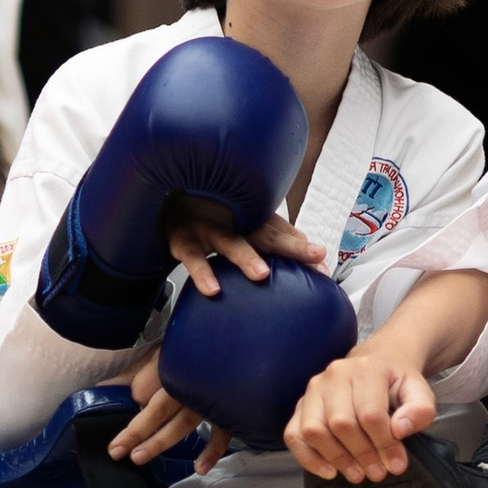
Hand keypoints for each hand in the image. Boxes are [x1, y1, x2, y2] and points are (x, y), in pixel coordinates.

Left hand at [110, 345, 233, 475]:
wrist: (229, 338)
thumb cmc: (189, 347)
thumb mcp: (156, 354)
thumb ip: (130, 375)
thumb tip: (100, 391)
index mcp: (169, 365)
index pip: (144, 390)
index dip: (129, 409)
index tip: (113, 435)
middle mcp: (189, 382)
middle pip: (160, 409)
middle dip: (138, 431)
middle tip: (116, 451)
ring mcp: (209, 396)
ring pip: (184, 422)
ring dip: (162, 441)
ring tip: (139, 457)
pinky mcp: (226, 407)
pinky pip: (222, 431)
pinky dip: (212, 450)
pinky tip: (200, 468)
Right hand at [167, 200, 326, 295]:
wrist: (164, 198)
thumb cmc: (210, 213)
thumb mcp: (242, 222)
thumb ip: (275, 235)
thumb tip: (310, 248)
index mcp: (249, 216)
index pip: (282, 232)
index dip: (303, 246)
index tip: (323, 261)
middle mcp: (232, 219)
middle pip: (266, 233)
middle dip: (290, 246)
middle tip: (315, 256)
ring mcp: (207, 228)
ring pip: (230, 242)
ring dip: (246, 257)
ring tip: (262, 275)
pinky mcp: (182, 240)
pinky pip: (193, 258)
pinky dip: (203, 273)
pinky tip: (213, 290)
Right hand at [286, 345, 440, 481]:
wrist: (377, 363)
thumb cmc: (396, 382)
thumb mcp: (419, 390)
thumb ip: (419, 409)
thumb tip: (400, 430)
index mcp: (366, 368)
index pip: (370, 413)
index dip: (383, 444)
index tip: (396, 464)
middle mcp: (335, 375)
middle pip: (341, 423)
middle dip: (361, 454)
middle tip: (377, 473)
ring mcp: (314, 390)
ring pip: (314, 430)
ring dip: (336, 458)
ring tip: (357, 474)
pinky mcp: (300, 406)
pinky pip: (293, 434)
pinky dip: (308, 458)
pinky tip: (329, 471)